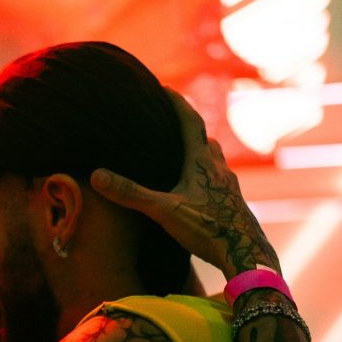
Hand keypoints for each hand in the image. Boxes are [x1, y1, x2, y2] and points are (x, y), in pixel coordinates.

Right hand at [90, 89, 279, 278]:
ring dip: (201, 153)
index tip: (165, 89)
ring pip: (215, 161)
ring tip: (187, 155)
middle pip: (205, 140)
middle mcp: (219, 169)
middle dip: (190, 129)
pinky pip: (220, 182)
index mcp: (201, 161)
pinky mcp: (234, 204)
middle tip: (174, 122)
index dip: (177, 104)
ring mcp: (229, 187)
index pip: (190, 122)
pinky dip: (208, 177)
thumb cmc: (207, 228)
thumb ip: (131, 194)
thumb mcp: (164, 211)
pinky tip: (201, 192)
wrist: (245, 253)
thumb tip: (96, 176)